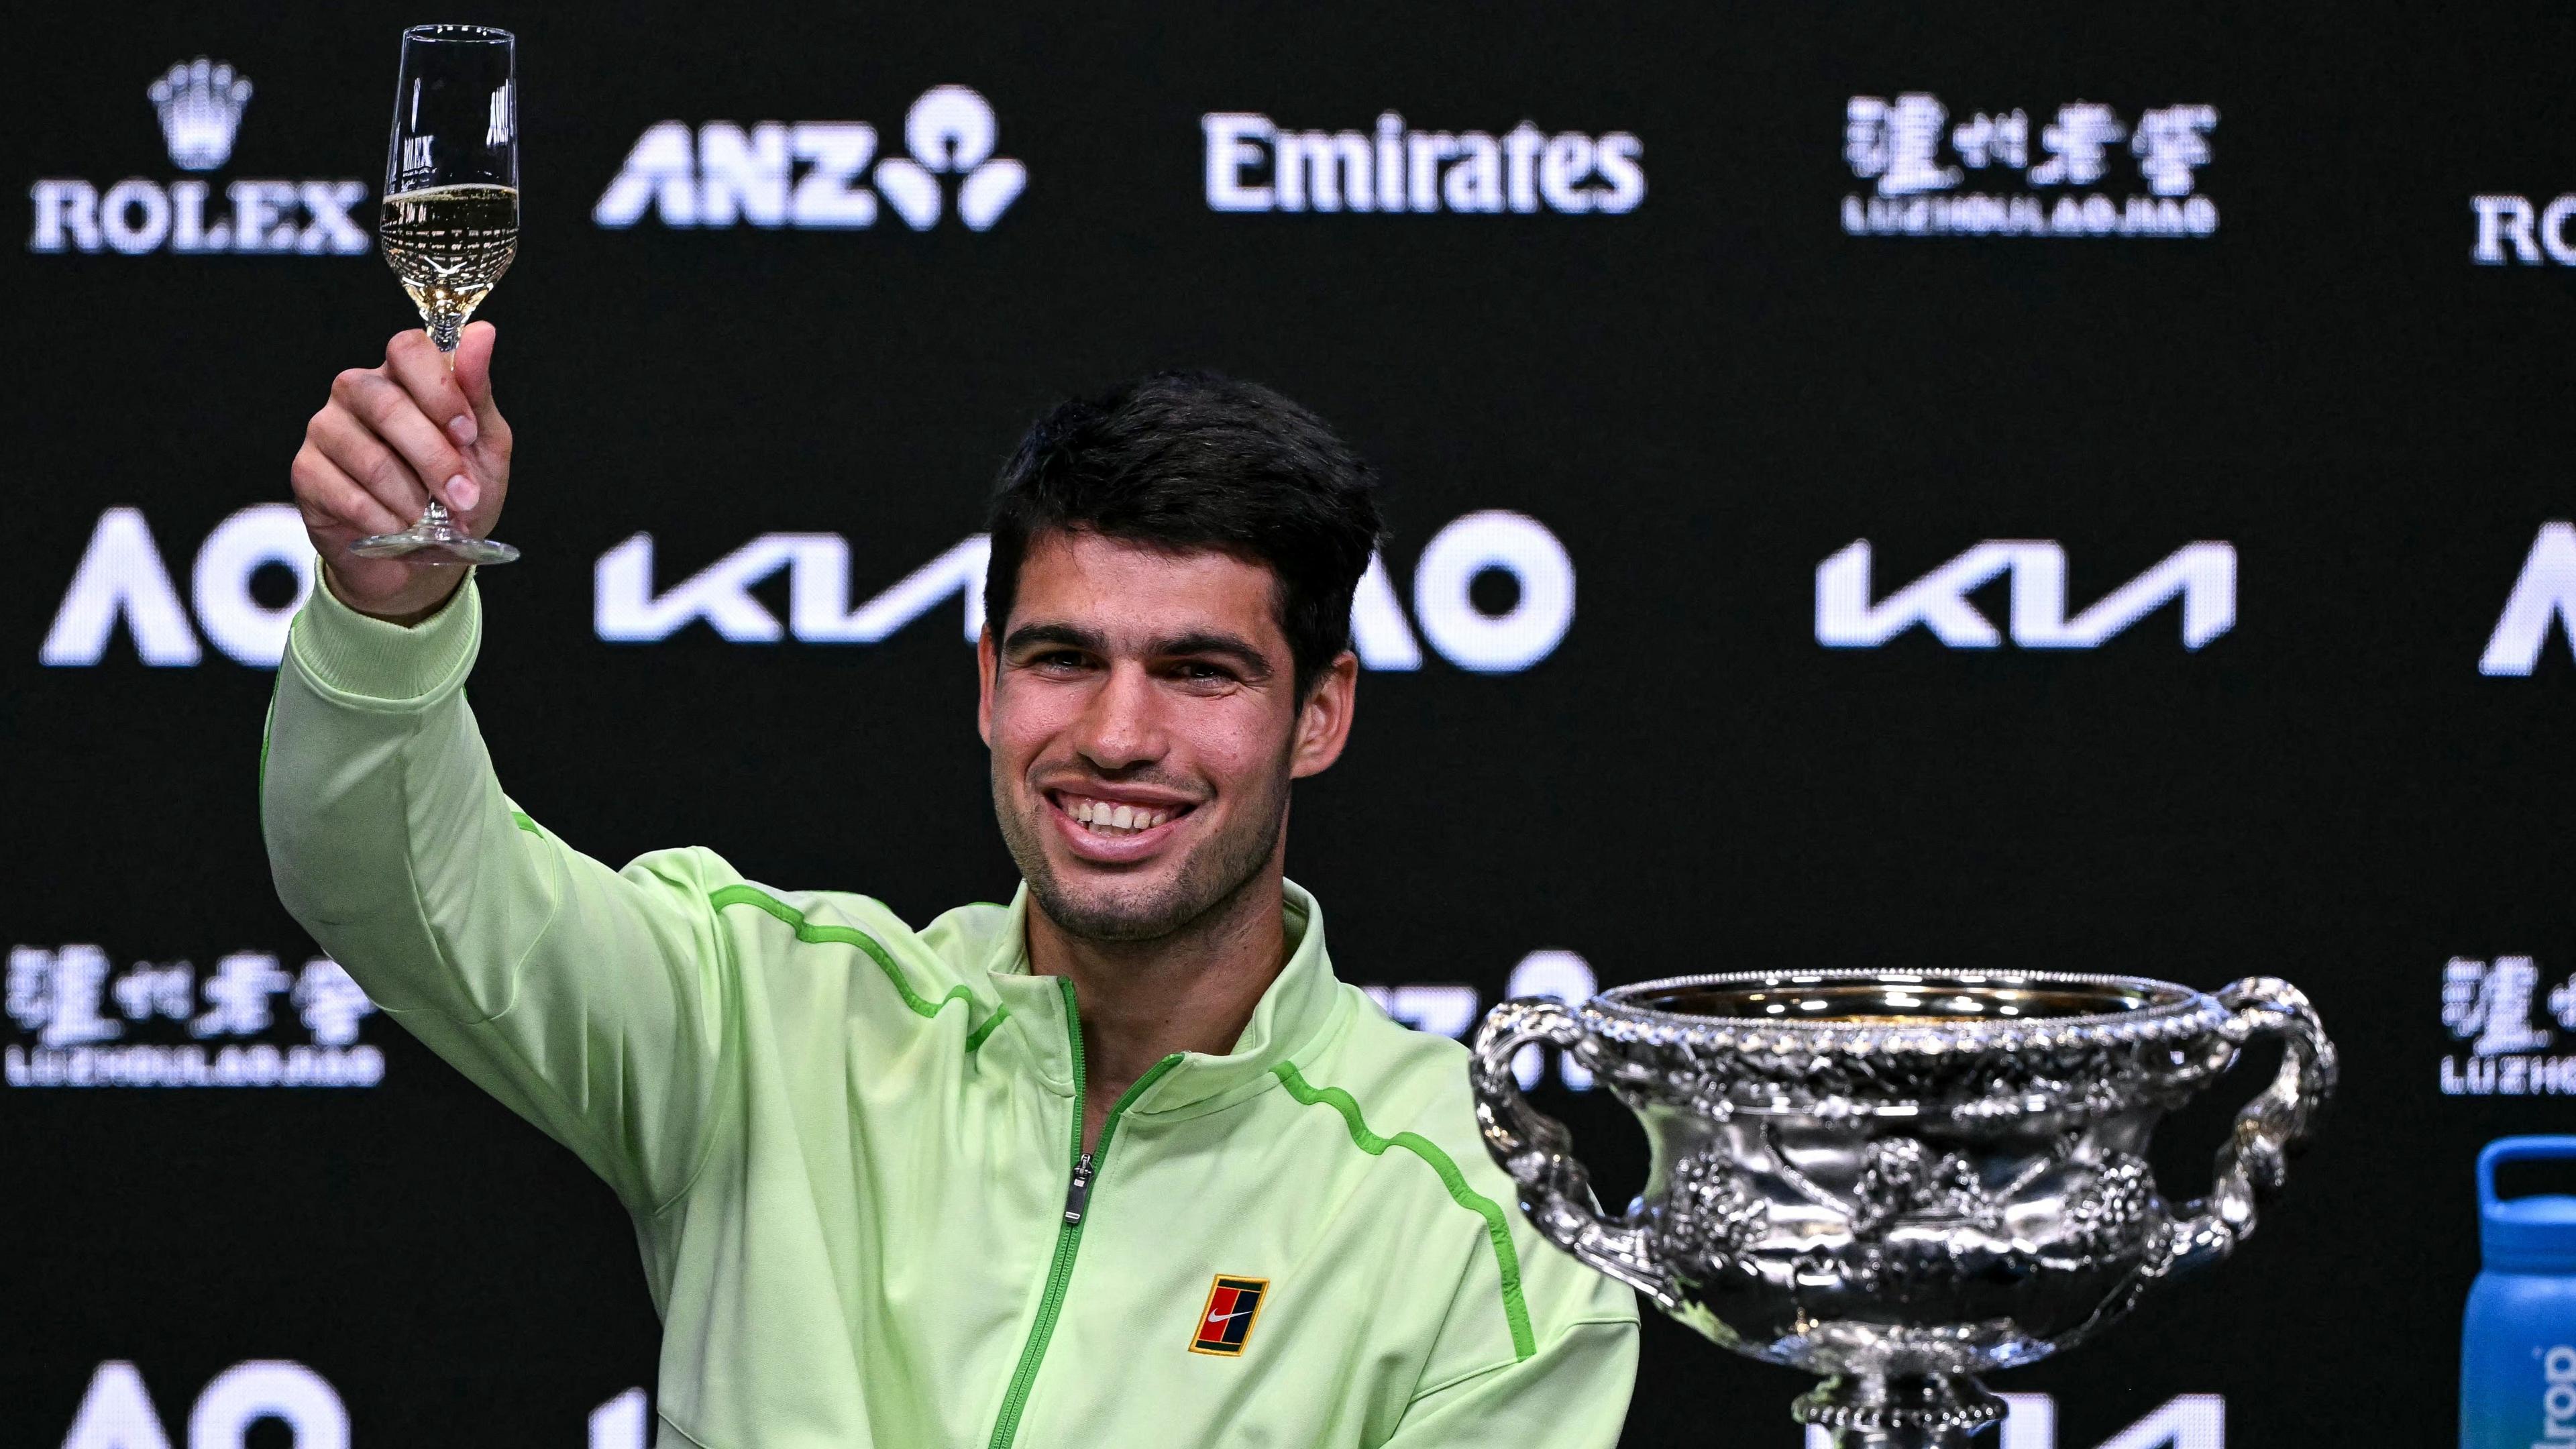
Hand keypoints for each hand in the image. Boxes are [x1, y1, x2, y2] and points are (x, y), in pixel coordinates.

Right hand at [291, 323, 511, 623]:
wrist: (423, 553)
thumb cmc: (455, 492)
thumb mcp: (484, 447)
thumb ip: (478, 392)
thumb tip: (483, 333)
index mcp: (403, 375)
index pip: (407, 348)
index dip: (440, 391)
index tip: (467, 435)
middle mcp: (357, 391)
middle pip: (386, 405)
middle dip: (435, 460)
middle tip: (464, 497)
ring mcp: (325, 428)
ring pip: (370, 458)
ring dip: (413, 500)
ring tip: (432, 522)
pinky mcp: (306, 471)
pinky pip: (347, 495)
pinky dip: (386, 521)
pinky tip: (399, 530)